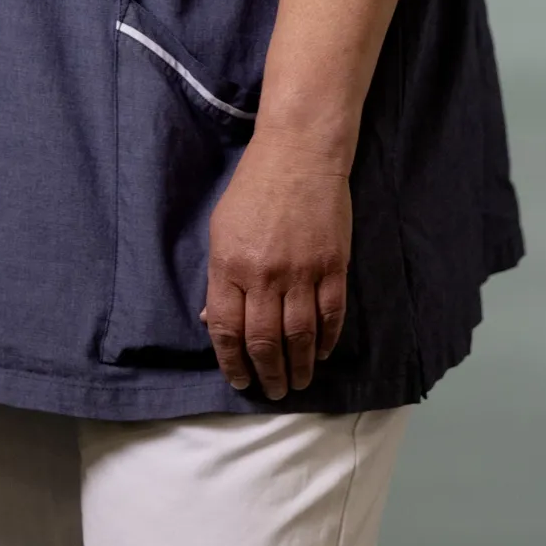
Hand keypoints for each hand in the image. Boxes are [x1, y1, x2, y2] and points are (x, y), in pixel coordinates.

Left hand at [202, 135, 350, 398]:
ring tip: (297, 382)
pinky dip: (327, 341)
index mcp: (229, 265)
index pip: (227, 330)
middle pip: (264, 341)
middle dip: (268, 374)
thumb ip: (220, 278)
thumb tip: (212, 320)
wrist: (298, 154)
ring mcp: (301, 272)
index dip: (232, 363)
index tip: (240, 381)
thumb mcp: (222, 229)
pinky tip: (322, 353)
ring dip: (299, 367)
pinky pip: (331, 316)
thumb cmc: (253, 188)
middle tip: (273, 391)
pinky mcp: (333, 266)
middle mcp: (264, 275)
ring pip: (299, 336)